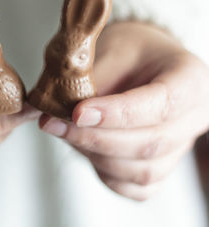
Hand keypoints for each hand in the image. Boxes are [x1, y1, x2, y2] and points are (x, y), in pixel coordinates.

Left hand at [40, 22, 208, 200]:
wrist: (143, 62)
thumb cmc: (129, 52)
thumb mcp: (109, 49)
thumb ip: (84, 80)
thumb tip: (42, 109)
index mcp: (190, 80)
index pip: (161, 104)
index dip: (117, 114)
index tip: (78, 113)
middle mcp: (193, 118)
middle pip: (150, 144)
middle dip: (94, 138)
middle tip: (54, 124)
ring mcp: (181, 146)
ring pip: (143, 171)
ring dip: (96, 156)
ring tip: (64, 133)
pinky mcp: (163, 165)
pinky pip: (138, 187)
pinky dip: (107, 174)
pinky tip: (85, 150)